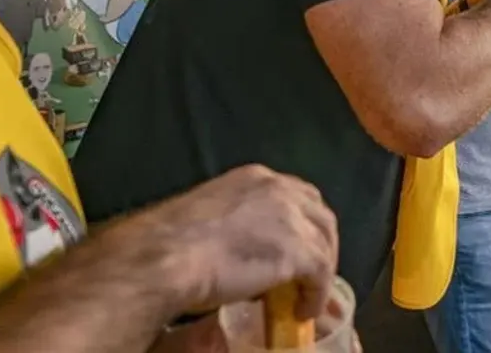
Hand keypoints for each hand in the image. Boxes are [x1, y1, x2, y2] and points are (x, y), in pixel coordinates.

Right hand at [126, 165, 338, 321]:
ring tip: (308, 296)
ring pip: (324, 243)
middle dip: (321, 242)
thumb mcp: (212, 220)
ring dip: (322, 271)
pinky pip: (321, 274)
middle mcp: (279, 189)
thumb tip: (249, 253)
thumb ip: (238, 226)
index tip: (298, 245)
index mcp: (255, 178)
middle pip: (318, 214)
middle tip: (311, 271)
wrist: (165, 257)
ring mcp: (292, 218)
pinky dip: (317, 295)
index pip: (296, 194)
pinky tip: (304, 312)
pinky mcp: (298, 250)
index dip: (302, 222)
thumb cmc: (173, 243)